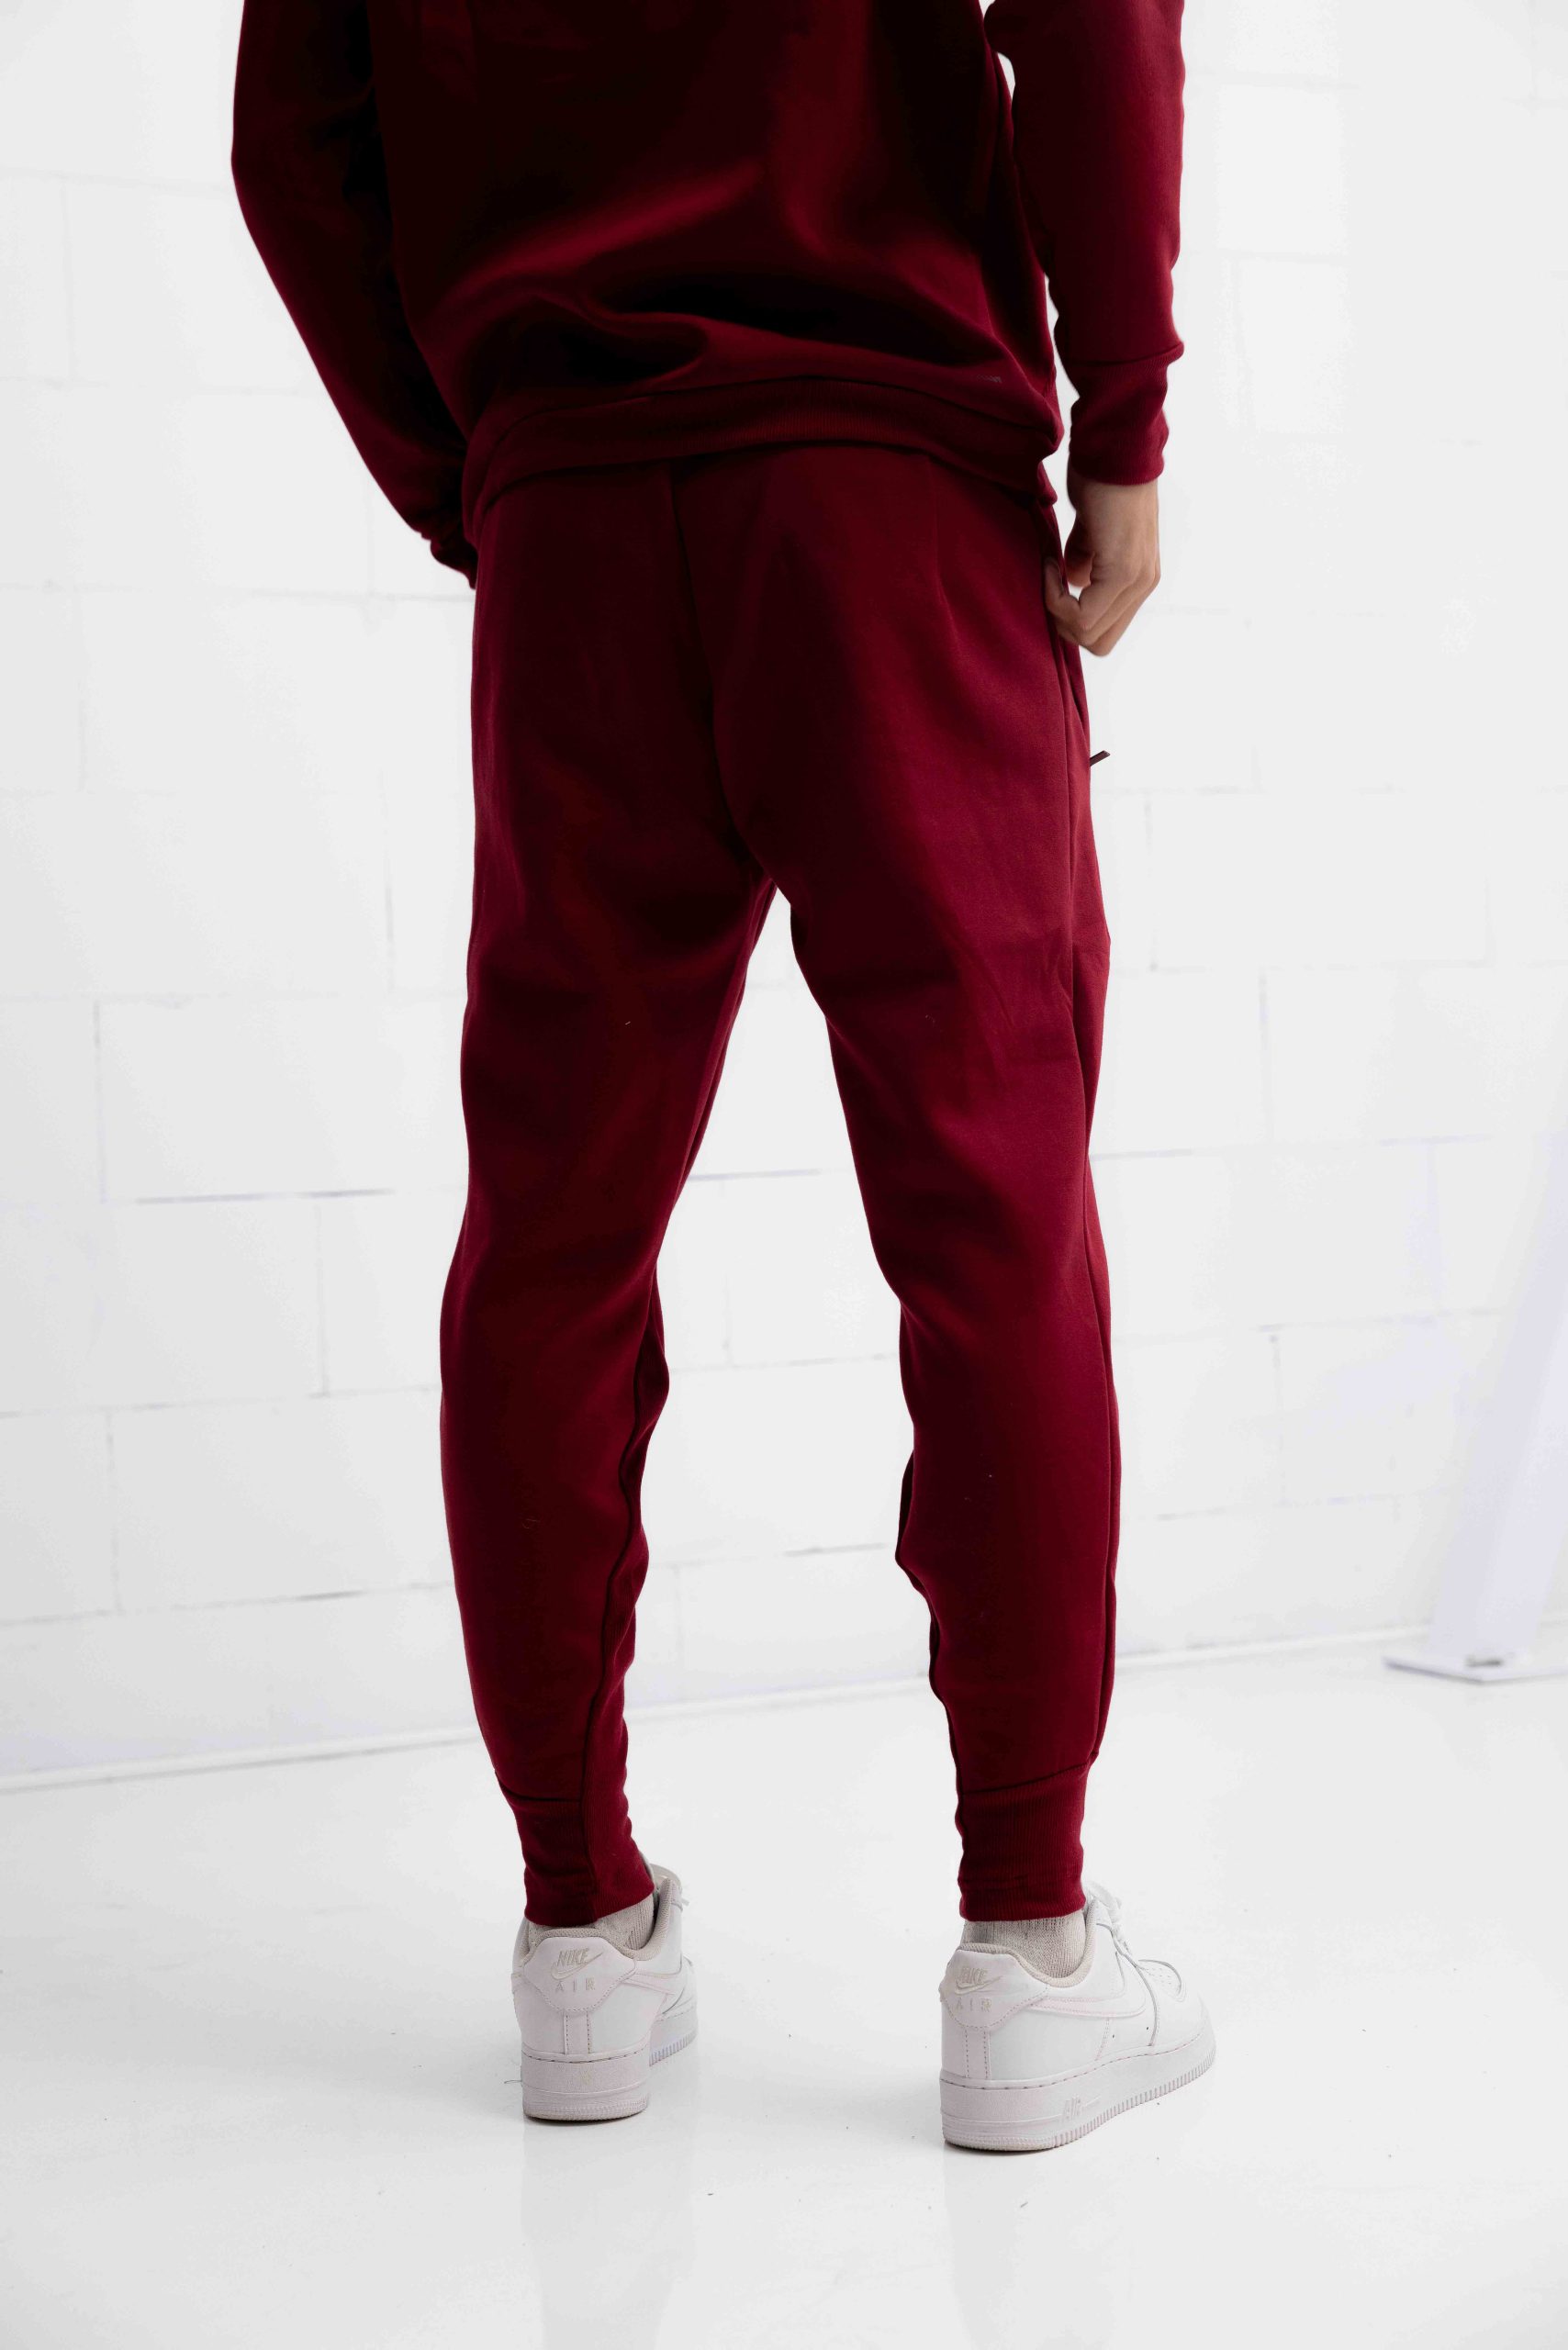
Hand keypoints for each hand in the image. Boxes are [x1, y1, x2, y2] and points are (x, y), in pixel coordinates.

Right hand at [1044, 468, 1161, 656]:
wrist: (1114, 446)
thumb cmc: (1100, 477)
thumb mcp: (1091, 529)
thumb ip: (1085, 558)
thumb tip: (1073, 581)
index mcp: (1138, 577)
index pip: (1103, 630)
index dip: (1070, 616)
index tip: (1055, 575)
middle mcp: (1143, 584)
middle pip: (1097, 642)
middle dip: (1063, 622)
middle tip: (1049, 582)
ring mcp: (1136, 580)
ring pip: (1088, 635)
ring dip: (1057, 609)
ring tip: (1051, 568)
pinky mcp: (1123, 572)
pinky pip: (1082, 615)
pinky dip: (1056, 597)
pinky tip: (1052, 564)